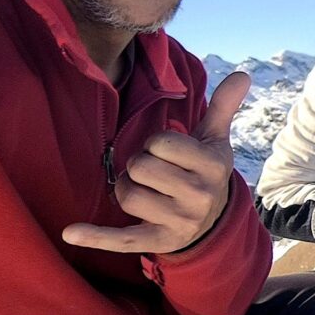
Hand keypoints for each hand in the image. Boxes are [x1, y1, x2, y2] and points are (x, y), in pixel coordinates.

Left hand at [63, 72, 249, 253]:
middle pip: (140, 167)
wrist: (213, 220)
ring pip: (128, 195)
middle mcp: (200, 195)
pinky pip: (123, 238)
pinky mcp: (160, 241)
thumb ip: (224, 106)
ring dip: (128, 190)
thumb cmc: (205, 171)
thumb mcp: (216, 140)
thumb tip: (243, 73)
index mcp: (213, 166)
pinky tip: (71, 232)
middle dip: (140, 166)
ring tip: (147, 192)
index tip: (168, 153)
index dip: (156, 143)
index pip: (161, 142)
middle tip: (156, 173)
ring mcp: (180, 221)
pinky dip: (96, 237)